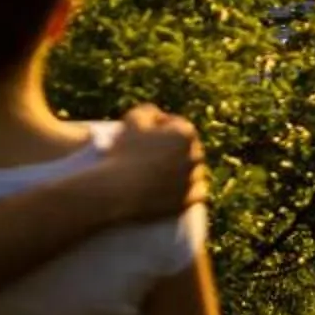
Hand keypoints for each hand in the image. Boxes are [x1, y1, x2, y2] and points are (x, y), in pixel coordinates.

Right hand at [105, 104, 205, 223]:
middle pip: (186, 148)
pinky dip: (187, 193)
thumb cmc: (124, 153)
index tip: (147, 135)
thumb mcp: (132, 120)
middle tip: (153, 155)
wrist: (118, 191)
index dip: (161, 127)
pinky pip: (194, 196)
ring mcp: (194, 182)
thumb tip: (159, 116)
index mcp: (186, 134)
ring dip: (182, 171)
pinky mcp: (189, 203)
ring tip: (163, 173)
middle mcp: (196, 157)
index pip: (176, 125)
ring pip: (192, 172)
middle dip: (173, 149)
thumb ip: (149, 110)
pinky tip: (176, 191)